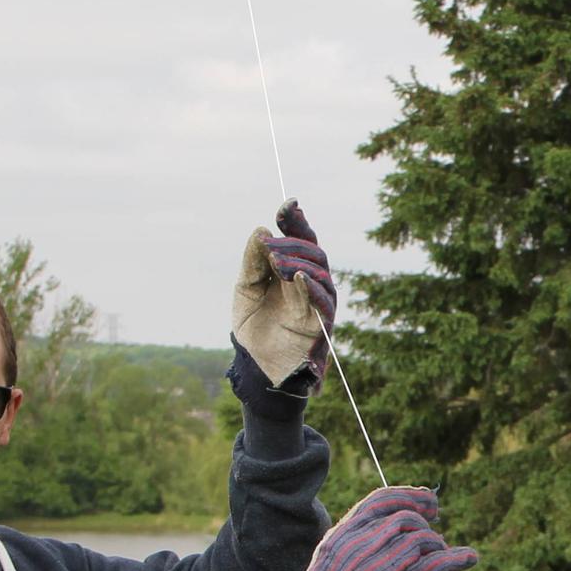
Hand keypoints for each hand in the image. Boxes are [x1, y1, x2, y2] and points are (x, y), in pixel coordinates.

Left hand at [232, 199, 336, 384]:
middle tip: (269, 245)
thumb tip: (262, 231)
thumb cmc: (254, 328)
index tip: (288, 203)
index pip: (302, 241)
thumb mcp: (246, 288)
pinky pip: (323, 303)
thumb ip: (254, 261)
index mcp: (293, 272)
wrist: (256, 367)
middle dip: (293, 243)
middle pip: (315, 253)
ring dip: (299, 262)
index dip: (297, 222)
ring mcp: (318, 305)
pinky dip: (312, 287)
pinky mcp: (321, 326)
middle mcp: (311, 285)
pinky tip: (296, 276)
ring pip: (321, 274)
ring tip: (277, 262)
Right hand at [297, 484, 476, 570]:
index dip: (411, 496)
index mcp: (349, 529)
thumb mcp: (334, 547)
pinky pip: (437, 564)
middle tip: (433, 536)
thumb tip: (397, 516)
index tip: (429, 500)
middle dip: (424, 524)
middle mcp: (368, 541)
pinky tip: (469, 558)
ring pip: (424, 538)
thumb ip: (362, 529)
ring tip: (439, 554)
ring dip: (436, 545)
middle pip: (407, 518)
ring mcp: (386, 562)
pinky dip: (457, 559)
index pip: (384, 499)